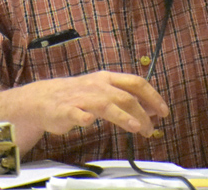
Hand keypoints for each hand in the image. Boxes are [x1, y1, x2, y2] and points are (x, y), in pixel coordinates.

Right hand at [26, 71, 168, 136]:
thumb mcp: (104, 91)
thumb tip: (152, 110)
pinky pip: (76, 113)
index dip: (152, 96)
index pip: (136, 83)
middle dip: (142, 112)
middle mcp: (97, 86)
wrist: (44, 98)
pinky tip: (90, 121)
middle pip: (124, 96)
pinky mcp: (66, 110)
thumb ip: (126, 99)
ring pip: (105, 104)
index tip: (163, 111)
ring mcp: (81, 97)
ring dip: (122, 115)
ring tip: (135, 127)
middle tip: (151, 129)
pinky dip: (83, 117)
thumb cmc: (79, 96)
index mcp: (108, 79)